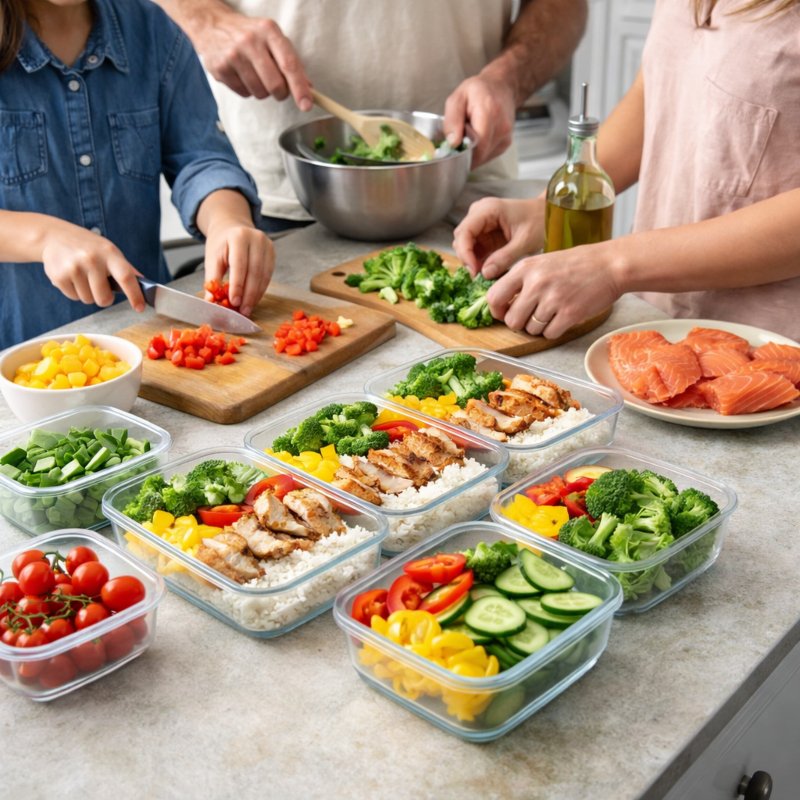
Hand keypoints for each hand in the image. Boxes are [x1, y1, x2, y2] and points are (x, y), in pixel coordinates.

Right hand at [41, 222, 145, 310]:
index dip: (134, 295)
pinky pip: (74, 297)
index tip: (140, 308)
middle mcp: (91, 260)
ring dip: (88, 293)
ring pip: (88, 300)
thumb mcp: (109, 250)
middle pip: (104, 299)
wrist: (54, 236)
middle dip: (104, 298)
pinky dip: (75, 292)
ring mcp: (74, 268)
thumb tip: (145, 283)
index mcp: (108, 253)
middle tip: (100, 285)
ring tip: (83, 276)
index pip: (126, 277)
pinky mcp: (59, 276)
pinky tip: (72, 276)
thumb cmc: (88, 246)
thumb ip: (126, 268)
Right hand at [192, 8, 311, 107]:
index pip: (289, 65)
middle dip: (281, 93)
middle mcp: (250, 41)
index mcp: (268, 31)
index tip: (306, 105)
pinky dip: (248, 90)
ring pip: (260, 93)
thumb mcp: (272, 38)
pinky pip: (244, 94)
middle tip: (278, 87)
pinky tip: (242, 75)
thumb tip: (308, 88)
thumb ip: (291, 61)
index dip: (300, 88)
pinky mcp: (220, 69)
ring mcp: (233, 55)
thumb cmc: (250, 34)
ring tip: (256, 75)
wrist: (213, 25)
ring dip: (263, 91)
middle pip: (275, 85)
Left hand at [203, 222, 273, 317]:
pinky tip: (254, 299)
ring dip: (256, 295)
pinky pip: (268, 275)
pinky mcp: (272, 253)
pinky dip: (261, 289)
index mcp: (238, 236)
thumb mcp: (212, 258)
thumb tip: (212, 301)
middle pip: (255, 272)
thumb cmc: (221, 244)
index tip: (234, 302)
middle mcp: (256, 239)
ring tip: (247, 308)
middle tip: (243, 310)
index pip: (239, 264)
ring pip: (264, 275)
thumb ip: (212, 279)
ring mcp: (267, 245)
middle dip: (248, 294)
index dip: (237, 285)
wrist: (232, 227)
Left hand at [444, 74, 515, 166]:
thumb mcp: (458, 97)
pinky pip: (488, 156)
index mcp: (489, 112)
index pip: (477, 144)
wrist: (502, 86)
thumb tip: (453, 143)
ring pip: (483, 157)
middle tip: (458, 142)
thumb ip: (452, 119)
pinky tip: (477, 138)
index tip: (454, 148)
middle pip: (480, 154)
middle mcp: (502, 126)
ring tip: (469, 136)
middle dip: (466, 153)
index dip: (463, 152)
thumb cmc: (478, 90)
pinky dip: (479, 152)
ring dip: (472, 153)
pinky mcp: (506, 144)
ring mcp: (506, 137)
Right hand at [453, 196, 543, 278]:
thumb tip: (484, 274)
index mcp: (488, 209)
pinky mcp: (484, 233)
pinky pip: (474, 249)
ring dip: (472, 261)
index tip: (474, 272)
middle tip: (479, 276)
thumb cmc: (540, 221)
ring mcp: (480, 223)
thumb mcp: (525, 241)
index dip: (465, 253)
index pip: (464, 232)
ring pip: (465, 245)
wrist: (550, 213)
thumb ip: (505, 257)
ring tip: (486, 274)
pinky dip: (478, 261)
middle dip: (467, 258)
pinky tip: (488, 269)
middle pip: (461, 238)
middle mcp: (479, 213)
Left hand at [486, 242, 621, 338]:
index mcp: (525, 268)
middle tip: (532, 316)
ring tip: (552, 312)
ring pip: (531, 329)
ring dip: (539, 327)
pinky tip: (562, 318)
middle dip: (520, 323)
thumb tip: (501, 304)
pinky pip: (549, 334)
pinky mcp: (569, 313)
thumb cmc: (576, 264)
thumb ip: (521, 280)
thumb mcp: (542, 262)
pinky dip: (554, 330)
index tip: (505, 313)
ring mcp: (552, 299)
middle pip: (512, 320)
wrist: (610, 264)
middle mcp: (536, 283)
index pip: (494, 297)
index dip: (497, 311)